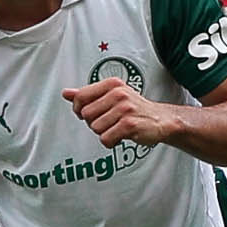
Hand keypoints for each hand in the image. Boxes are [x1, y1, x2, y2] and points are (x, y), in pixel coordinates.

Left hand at [61, 78, 176, 149]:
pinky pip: (105, 139)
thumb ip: (87, 95)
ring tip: (117, 128)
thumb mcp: (110, 96)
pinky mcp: (129, 125)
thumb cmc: (132, 109)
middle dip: (94, 123)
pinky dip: (111, 142)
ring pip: (95, 128)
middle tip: (109, 122)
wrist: (160, 119)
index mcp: (111, 84)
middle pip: (86, 115)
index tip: (89, 114)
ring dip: (104, 133)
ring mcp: (125, 109)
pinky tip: (120, 136)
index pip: (80, 97)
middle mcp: (118, 94)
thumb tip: (66, 93)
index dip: (79, 110)